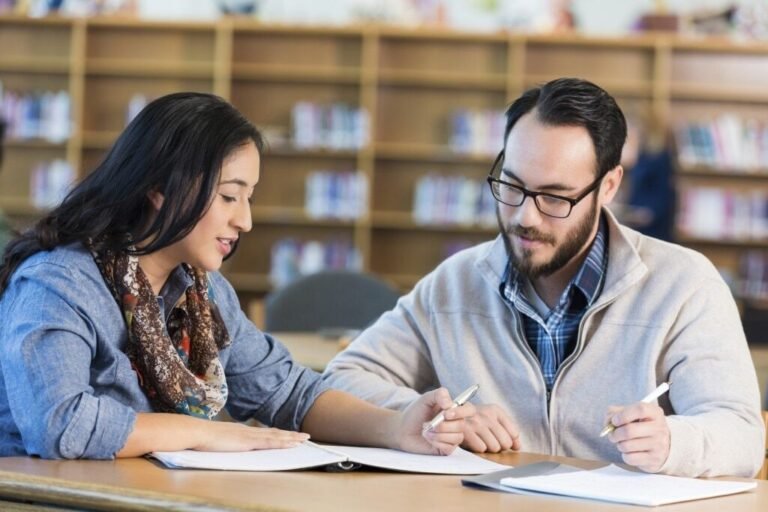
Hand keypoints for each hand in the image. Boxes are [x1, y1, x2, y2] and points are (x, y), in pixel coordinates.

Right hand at [194, 422, 309, 451]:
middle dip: (290, 434)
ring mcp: (249, 435)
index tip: (289, 434)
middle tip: (305, 436)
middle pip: (274, 432)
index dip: (278, 433)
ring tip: (304, 439)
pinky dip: (282, 442)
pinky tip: (292, 444)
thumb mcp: (218, 439)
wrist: (196, 432)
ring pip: (275, 436)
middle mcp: (248, 431)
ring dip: (291, 438)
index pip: (264, 432)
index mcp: (241, 431)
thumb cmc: (202, 438)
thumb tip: (229, 444)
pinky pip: (270, 442)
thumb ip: (226, 441)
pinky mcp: (248, 442)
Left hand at [395, 388, 474, 455]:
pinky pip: (449, 448)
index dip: (461, 412)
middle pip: (462, 425)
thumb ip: (439, 395)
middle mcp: (456, 424)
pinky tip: (429, 439)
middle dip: (444, 425)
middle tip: (430, 423)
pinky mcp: (446, 449)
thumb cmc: (416, 413)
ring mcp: (452, 437)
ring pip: (457, 438)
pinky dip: (437, 442)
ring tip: (426, 431)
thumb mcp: (425, 399)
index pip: (469, 410)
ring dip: (439, 434)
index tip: (446, 413)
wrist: (403, 429)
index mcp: (454, 410)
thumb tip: (450, 404)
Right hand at [460, 403, 520, 452]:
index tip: (502, 440)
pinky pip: (481, 448)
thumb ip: (508, 432)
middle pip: (506, 442)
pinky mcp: (466, 431)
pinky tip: (474, 442)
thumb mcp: (492, 420)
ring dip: (489, 448)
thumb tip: (518, 447)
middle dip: (500, 446)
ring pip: (494, 447)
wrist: (451, 415)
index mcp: (495, 410)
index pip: (514, 433)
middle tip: (492, 442)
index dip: (510, 440)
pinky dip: (479, 448)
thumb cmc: (476, 420)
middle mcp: (486, 414)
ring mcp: (476, 422)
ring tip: (482, 441)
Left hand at [605, 402, 670, 471]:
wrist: (661, 445)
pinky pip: (630, 458)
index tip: (614, 421)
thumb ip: (615, 413)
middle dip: (615, 434)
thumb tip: (608, 423)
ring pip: (627, 446)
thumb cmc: (640, 425)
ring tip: (623, 443)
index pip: (640, 410)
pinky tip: (630, 452)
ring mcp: (658, 445)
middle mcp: (659, 428)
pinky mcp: (654, 459)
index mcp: (654, 412)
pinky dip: (625, 455)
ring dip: (619, 445)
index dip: (623, 415)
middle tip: (612, 435)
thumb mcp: (630, 413)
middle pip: (629, 430)